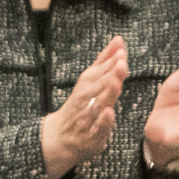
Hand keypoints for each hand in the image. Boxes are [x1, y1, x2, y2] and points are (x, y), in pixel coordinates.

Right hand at [41, 36, 127, 178]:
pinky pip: (96, 128)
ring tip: (116, 82)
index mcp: (86, 87)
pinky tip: (109, 113)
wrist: (57, 138)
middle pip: (97, 85)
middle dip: (108, 73)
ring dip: (106, 93)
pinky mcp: (91, 136)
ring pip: (97, 104)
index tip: (120, 49)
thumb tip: (118, 40)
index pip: (97, 71)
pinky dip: (103, 121)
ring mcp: (87, 118)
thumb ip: (104, 62)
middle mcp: (84, 100)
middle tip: (121, 61)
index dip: (109, 61)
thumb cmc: (79, 107)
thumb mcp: (90, 82)